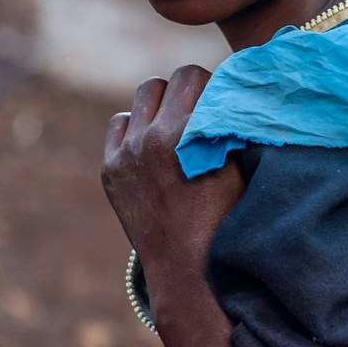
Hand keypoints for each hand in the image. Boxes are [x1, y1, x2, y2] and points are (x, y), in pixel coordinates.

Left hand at [102, 66, 243, 303]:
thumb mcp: (237, 167)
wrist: (187, 269)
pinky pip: (121, 123)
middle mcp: (149, 139)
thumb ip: (227, 123)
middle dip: (190, 91)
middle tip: (204, 112)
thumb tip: (231, 90)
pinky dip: (137, 127)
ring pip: (144, 96)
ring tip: (179, 126)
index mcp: (184, 135)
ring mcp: (125, 154)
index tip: (223, 102)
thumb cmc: (226, 219)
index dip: (214, 87)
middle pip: (170, 80)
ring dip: (163, 104)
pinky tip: (155, 146)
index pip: (196, 76)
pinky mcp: (110, 169)